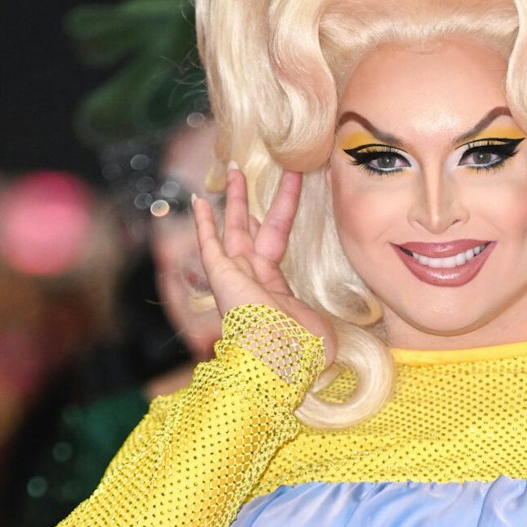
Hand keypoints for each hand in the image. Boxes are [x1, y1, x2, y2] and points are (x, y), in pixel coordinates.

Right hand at [191, 166, 334, 358]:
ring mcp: (235, 274)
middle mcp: (252, 275)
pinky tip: (198, 201)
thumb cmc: (298, 346)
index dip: (285, 204)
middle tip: (250, 170)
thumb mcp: (318, 326)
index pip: (278, 234)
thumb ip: (317, 314)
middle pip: (253, 226)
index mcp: (273, 284)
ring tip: (233, 170)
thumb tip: (328, 326)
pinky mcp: (220, 275)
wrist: (276, 356)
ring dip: (233, 199)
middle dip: (252, 198)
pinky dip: (202, 223)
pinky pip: (209, 243)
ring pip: (233, 226)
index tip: (295, 177)